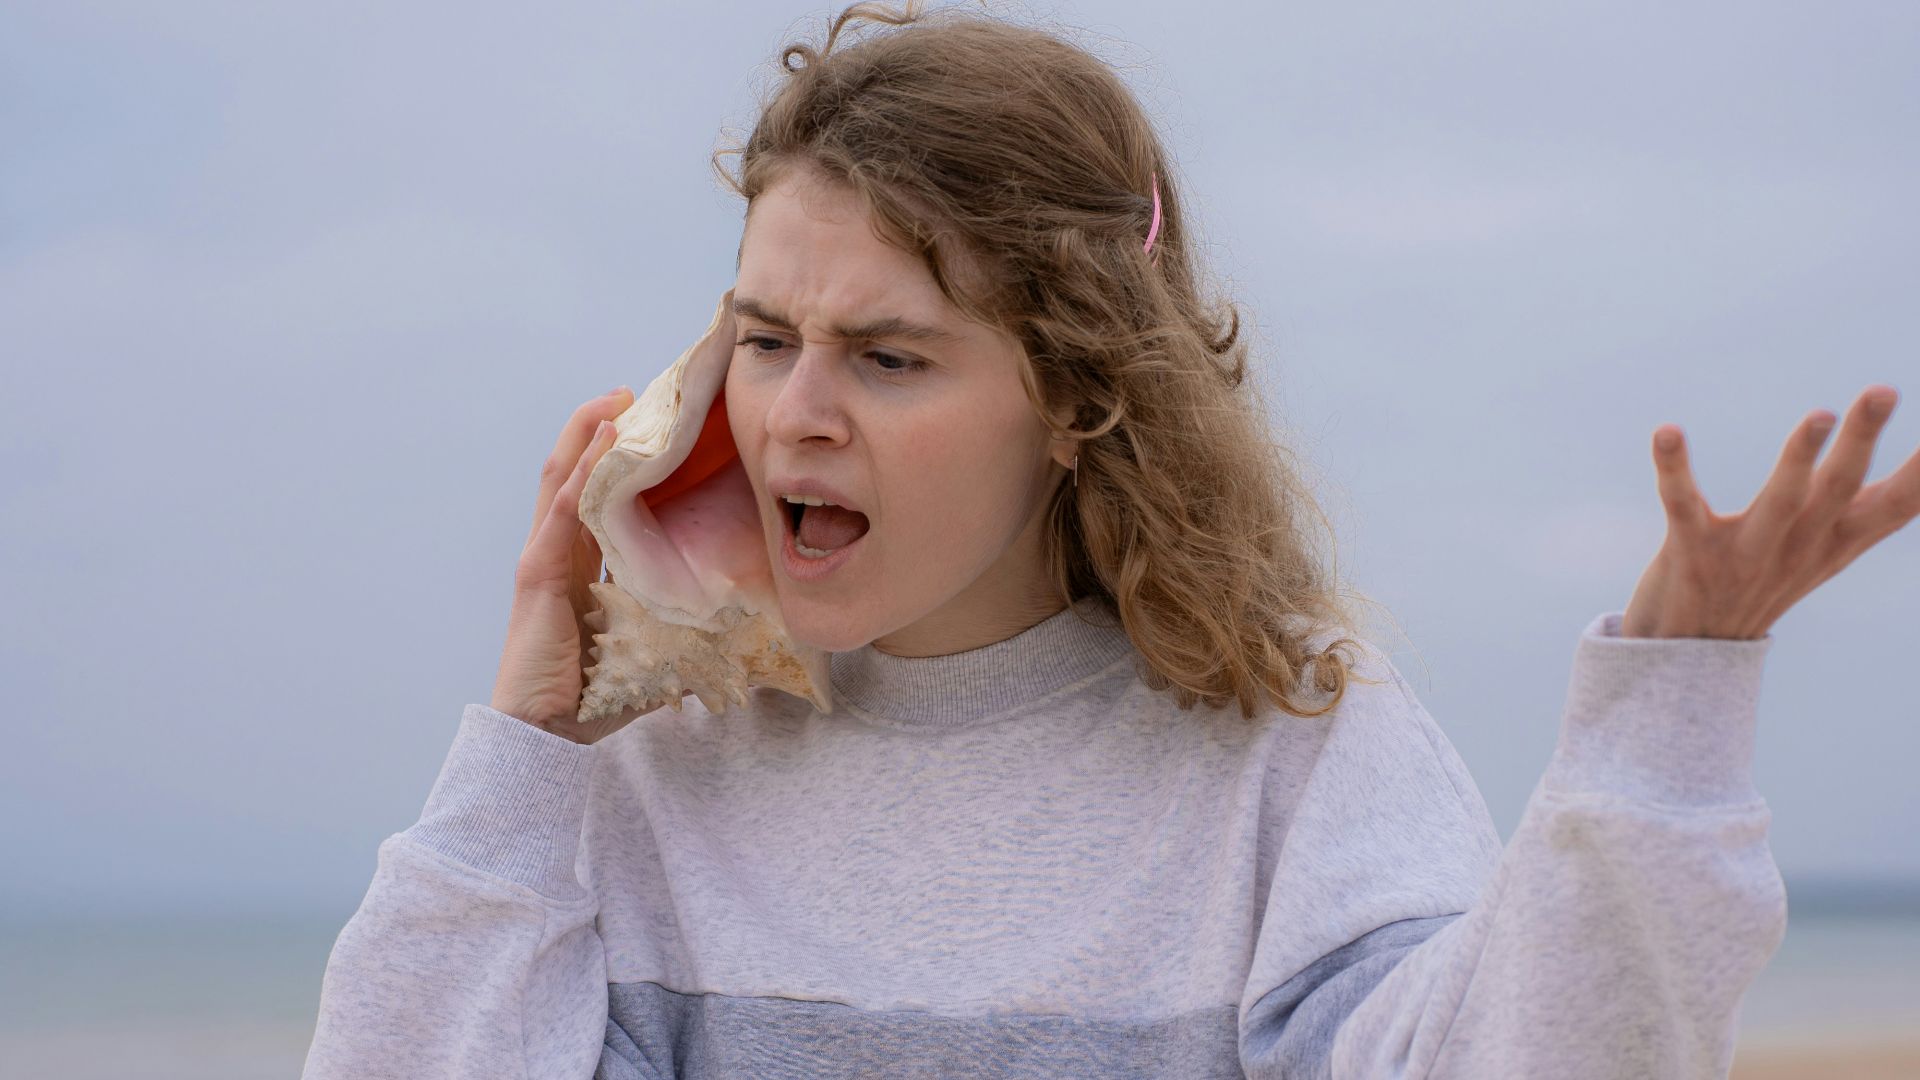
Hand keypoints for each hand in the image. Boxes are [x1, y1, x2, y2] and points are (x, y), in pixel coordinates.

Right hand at [491, 386, 644, 742]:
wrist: (545, 734)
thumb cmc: (593, 699)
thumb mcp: (648, 653)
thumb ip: (679, 638)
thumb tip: (734, 641)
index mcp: (580, 566)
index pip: (596, 497)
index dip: (617, 459)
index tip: (653, 426)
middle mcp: (559, 553)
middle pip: (574, 472)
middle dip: (601, 429)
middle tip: (637, 393)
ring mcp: (544, 558)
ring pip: (562, 477)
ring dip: (589, 433)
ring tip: (619, 398)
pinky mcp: (538, 572)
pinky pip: (563, 511)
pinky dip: (584, 473)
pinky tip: (607, 442)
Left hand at [1621, 384, 1917, 639]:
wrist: (1691, 652)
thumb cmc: (1768, 581)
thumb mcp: (1832, 547)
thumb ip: (1878, 507)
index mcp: (1837, 540)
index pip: (1899, 504)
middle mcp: (1800, 546)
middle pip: (1841, 487)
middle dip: (1863, 439)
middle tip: (1882, 391)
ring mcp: (1746, 553)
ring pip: (1780, 500)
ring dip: (1799, 457)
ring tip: (1819, 416)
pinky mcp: (1691, 554)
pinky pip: (1682, 505)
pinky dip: (1674, 469)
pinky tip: (1667, 432)